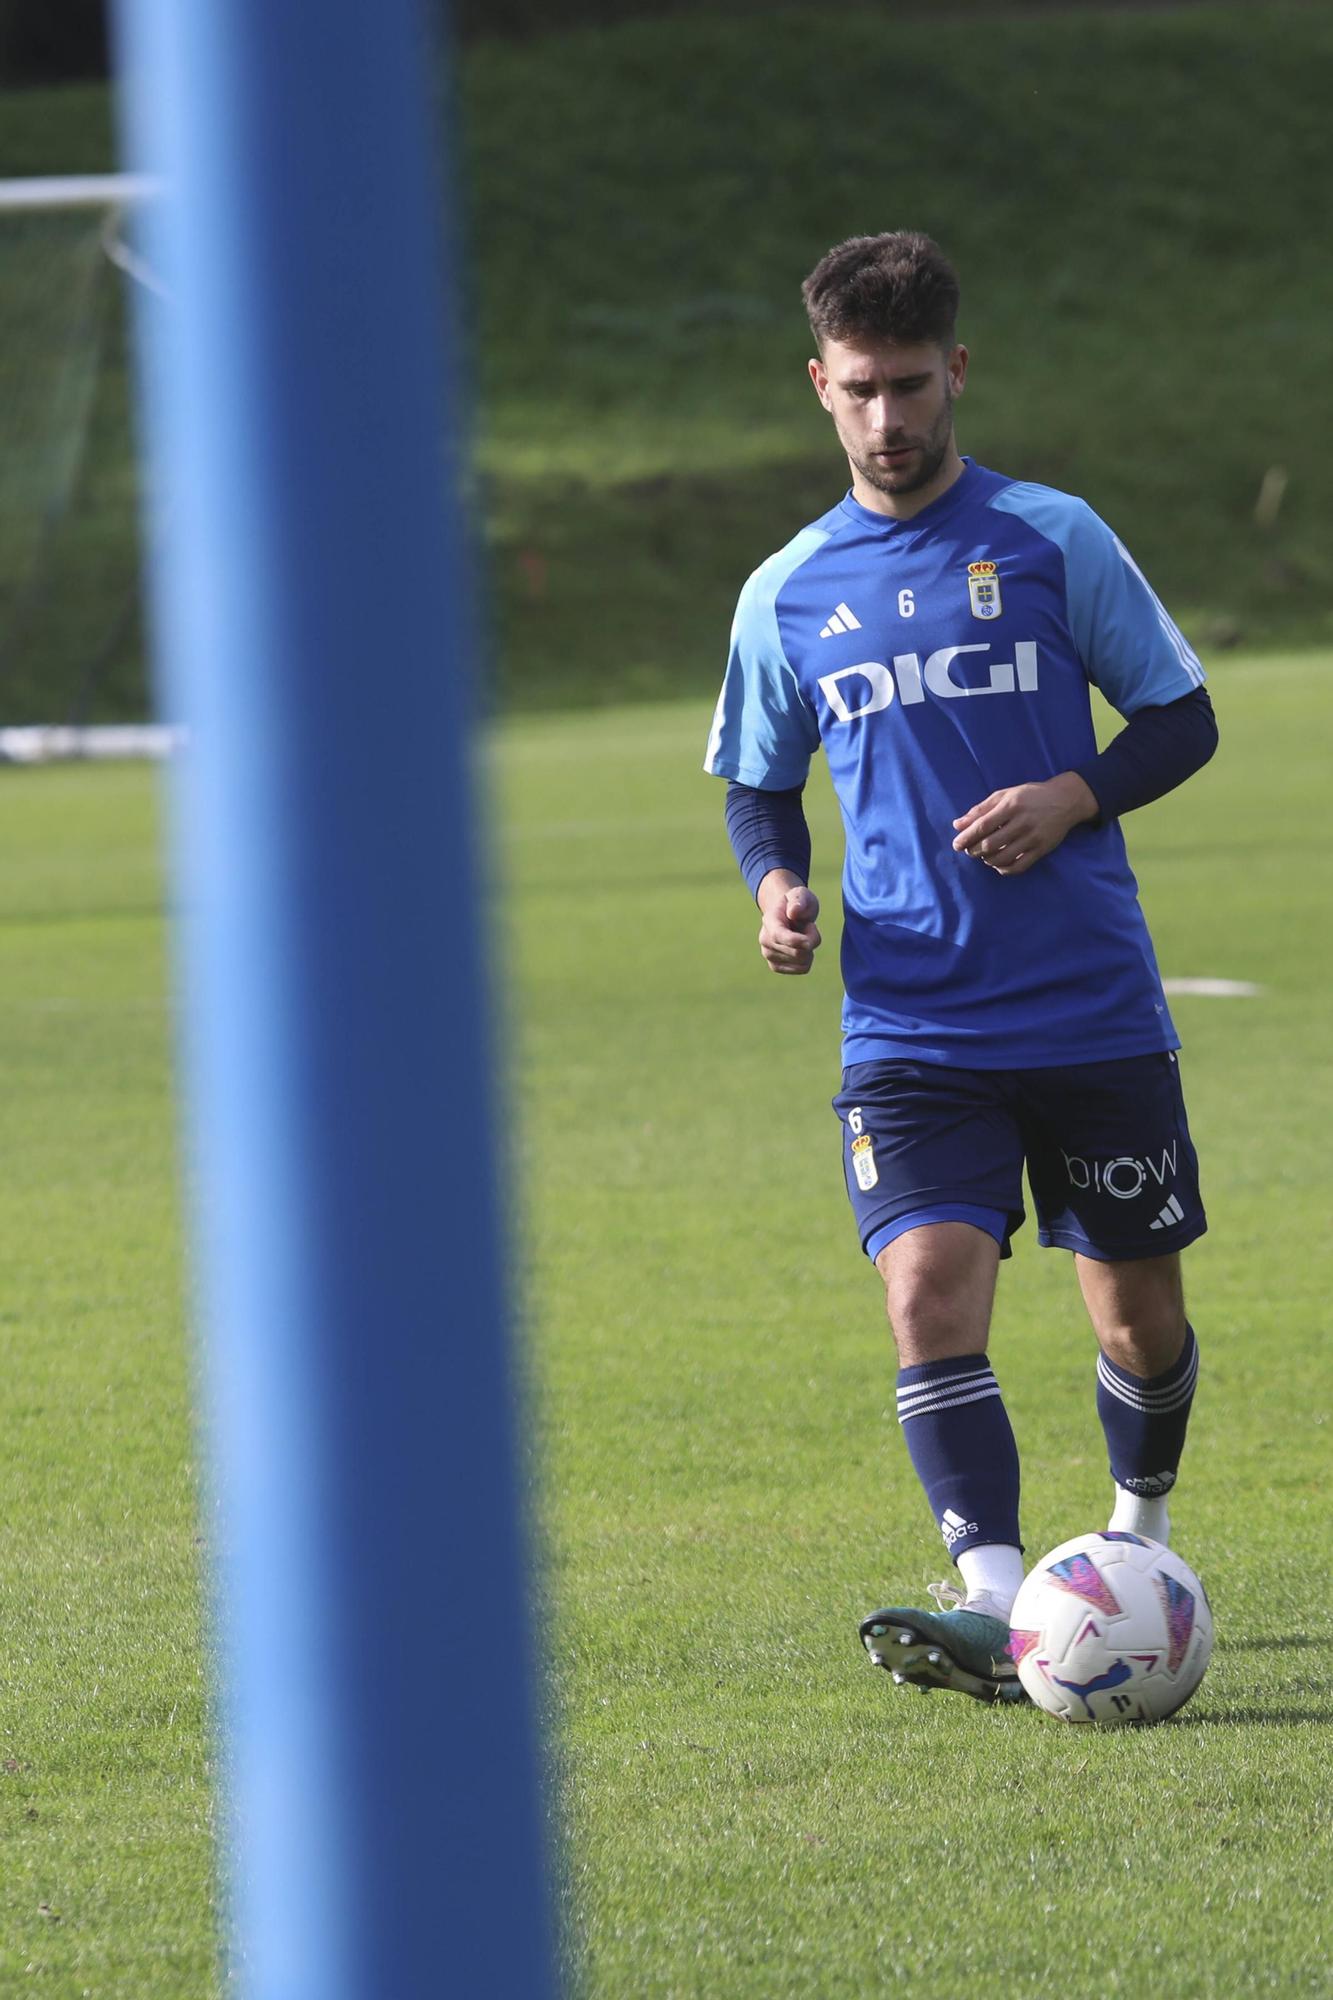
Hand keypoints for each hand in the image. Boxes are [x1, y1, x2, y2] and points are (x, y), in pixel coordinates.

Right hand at [757, 875, 821, 974]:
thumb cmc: (796, 904)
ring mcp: (769, 955)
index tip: (810, 942)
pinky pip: (802, 969)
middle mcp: (765, 940)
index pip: (779, 936)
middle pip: (797, 952)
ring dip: (810, 949)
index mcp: (769, 921)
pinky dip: (808, 959)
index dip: (796, 941)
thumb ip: (799, 900)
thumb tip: (793, 912)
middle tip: (809, 926)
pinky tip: (801, 947)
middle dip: (811, 940)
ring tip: (803, 935)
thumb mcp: (801, 894)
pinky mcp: (776, 966)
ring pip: (802, 962)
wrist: (788, 915)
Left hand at [951, 772, 1097, 876]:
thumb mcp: (1004, 795)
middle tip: (969, 850)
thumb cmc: (1030, 796)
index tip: (956, 844)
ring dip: (987, 860)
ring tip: (984, 856)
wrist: (1066, 800)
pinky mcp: (1042, 849)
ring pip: (1003, 858)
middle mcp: (1022, 822)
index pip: (982, 826)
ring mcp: (1033, 837)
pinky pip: (1019, 866)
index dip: (966, 838)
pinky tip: (998, 864)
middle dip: (974, 851)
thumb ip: (980, 809)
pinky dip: (1004, 869)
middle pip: (990, 844)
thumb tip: (957, 825)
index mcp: (1011, 806)